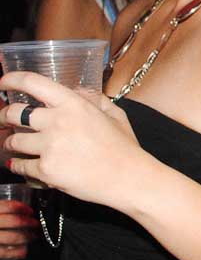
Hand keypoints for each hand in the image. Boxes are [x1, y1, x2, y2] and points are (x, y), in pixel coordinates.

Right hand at [0, 199, 38, 259]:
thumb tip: (18, 209)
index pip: (5, 206)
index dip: (21, 208)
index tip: (30, 211)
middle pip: (12, 221)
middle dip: (29, 223)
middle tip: (37, 224)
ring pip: (11, 237)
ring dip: (27, 237)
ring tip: (34, 237)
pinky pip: (3, 253)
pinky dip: (16, 252)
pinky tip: (23, 251)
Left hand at [1, 72, 143, 208]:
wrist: (129, 179)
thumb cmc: (125, 148)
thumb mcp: (115, 115)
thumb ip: (93, 99)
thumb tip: (75, 91)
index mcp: (74, 104)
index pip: (32, 83)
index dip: (11, 79)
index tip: (3, 83)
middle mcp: (58, 122)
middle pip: (13, 113)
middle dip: (4, 116)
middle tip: (4, 120)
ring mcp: (50, 147)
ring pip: (13, 141)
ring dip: (13, 143)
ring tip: (20, 146)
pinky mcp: (45, 170)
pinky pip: (19, 165)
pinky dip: (20, 166)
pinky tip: (26, 165)